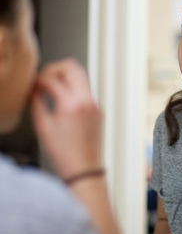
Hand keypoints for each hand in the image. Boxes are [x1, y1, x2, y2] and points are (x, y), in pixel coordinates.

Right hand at [30, 58, 101, 178]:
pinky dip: (73, 86)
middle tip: (43, 79)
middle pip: (72, 66)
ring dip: (65, 75)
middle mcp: (87, 100)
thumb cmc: (64, 152)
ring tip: (52, 87)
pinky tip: (63, 97)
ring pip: (81, 75)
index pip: (52, 79)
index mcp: (72, 105)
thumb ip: (35, 103)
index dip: (37, 79)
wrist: (84, 167)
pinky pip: (86, 88)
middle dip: (54, 68)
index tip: (31, 84)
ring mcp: (95, 103)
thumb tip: (32, 89)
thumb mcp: (43, 127)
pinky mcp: (98, 108)